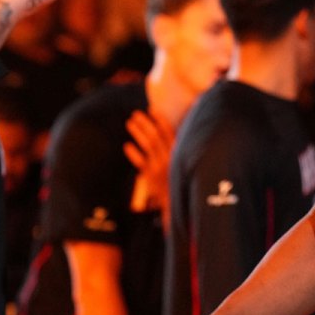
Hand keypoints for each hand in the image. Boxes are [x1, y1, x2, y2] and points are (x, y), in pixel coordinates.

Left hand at [124, 109, 174, 229]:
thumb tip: (179, 131)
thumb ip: (181, 148)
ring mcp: (159, 168)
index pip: (169, 132)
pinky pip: (141, 163)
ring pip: (148, 146)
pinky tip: (127, 146)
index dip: (160, 120)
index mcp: (179, 153)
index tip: (153, 109)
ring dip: (138, 133)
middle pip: (155, 137)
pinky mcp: (151, 178)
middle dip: (145, 124)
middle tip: (136, 114)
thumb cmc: (184, 180)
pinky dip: (134, 154)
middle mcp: (170, 158)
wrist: (180, 204)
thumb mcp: (186, 162)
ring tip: (130, 123)